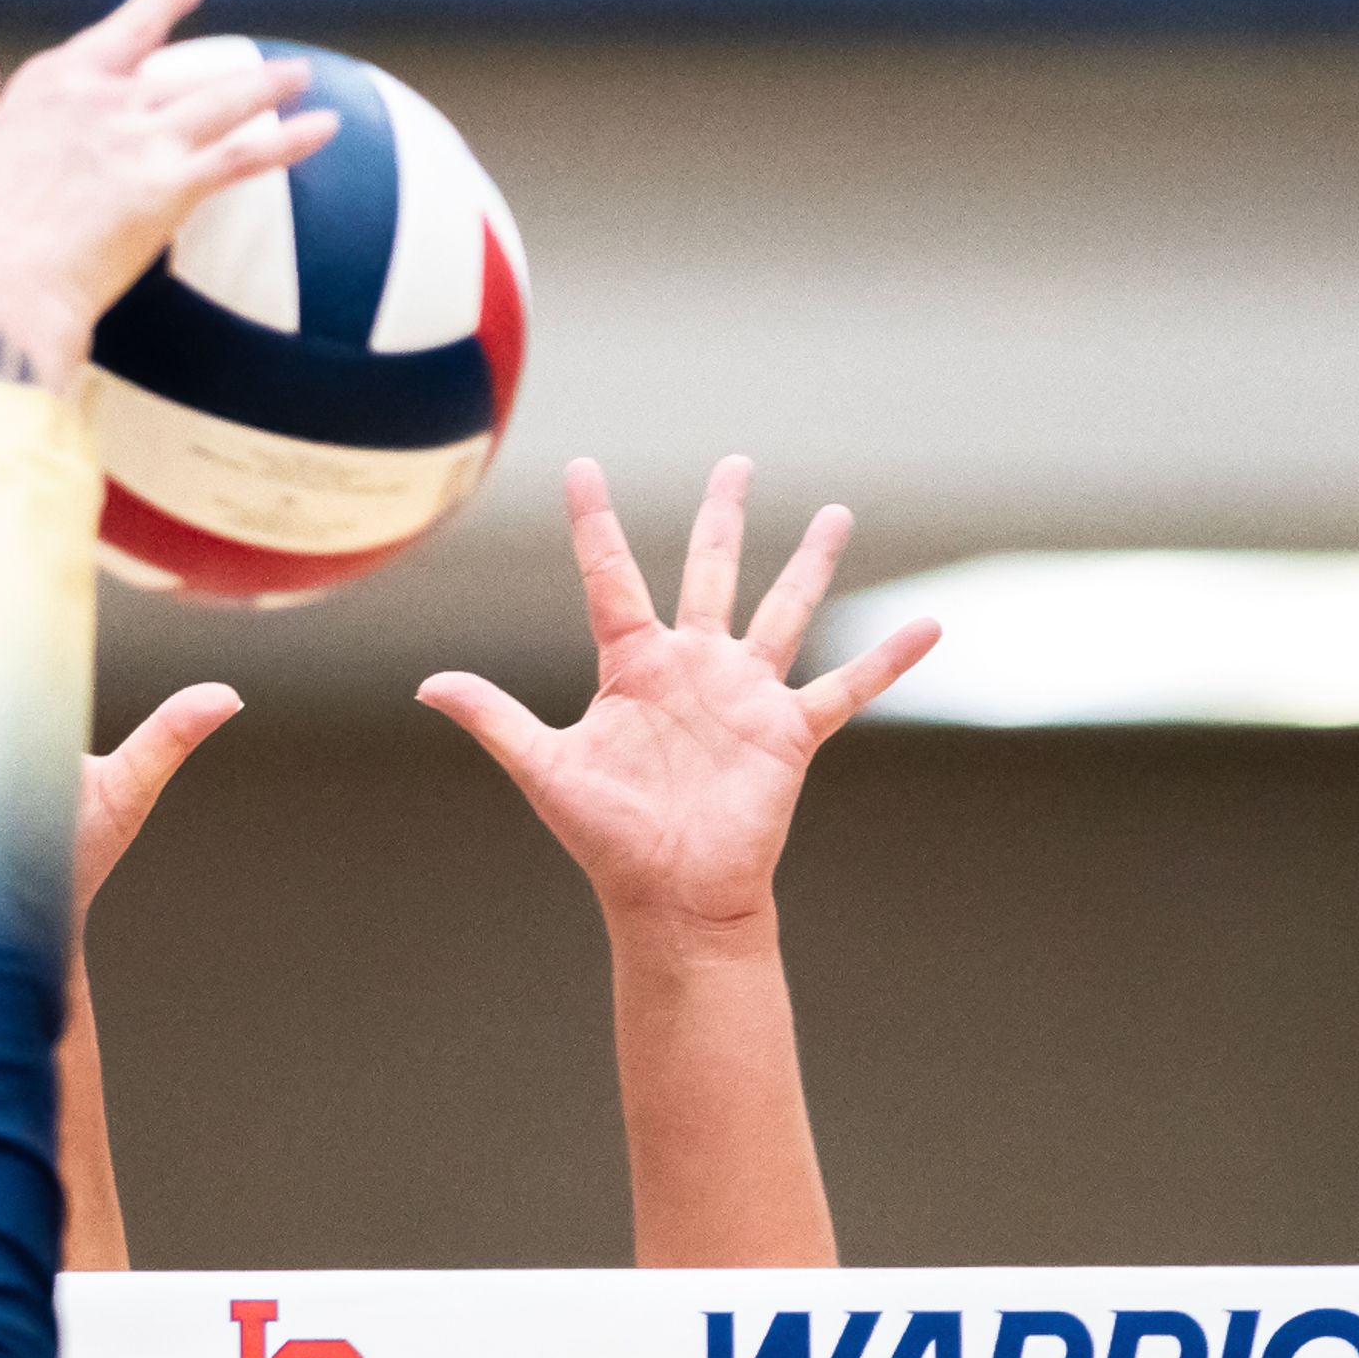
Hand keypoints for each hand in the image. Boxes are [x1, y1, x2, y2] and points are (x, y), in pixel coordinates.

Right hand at [0, 0, 337, 388]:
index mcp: (55, 85)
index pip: (121, 32)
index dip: (160, 6)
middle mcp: (104, 100)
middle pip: (182, 71)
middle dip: (231, 61)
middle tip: (272, 58)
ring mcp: (141, 140)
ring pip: (223, 101)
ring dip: (270, 88)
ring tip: (304, 79)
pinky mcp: (171, 186)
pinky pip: (244, 155)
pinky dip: (289, 141)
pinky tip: (324, 128)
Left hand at [417, 457, 938, 937]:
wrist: (671, 895)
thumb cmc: (607, 837)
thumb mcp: (545, 768)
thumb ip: (494, 718)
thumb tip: (426, 683)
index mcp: (632, 667)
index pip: (611, 578)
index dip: (595, 524)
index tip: (582, 467)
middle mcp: (693, 668)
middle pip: (710, 572)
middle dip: (722, 517)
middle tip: (736, 463)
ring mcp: (745, 696)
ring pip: (785, 611)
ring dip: (811, 564)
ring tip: (836, 513)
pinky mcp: (789, 731)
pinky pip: (848, 687)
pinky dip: (889, 659)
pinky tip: (932, 625)